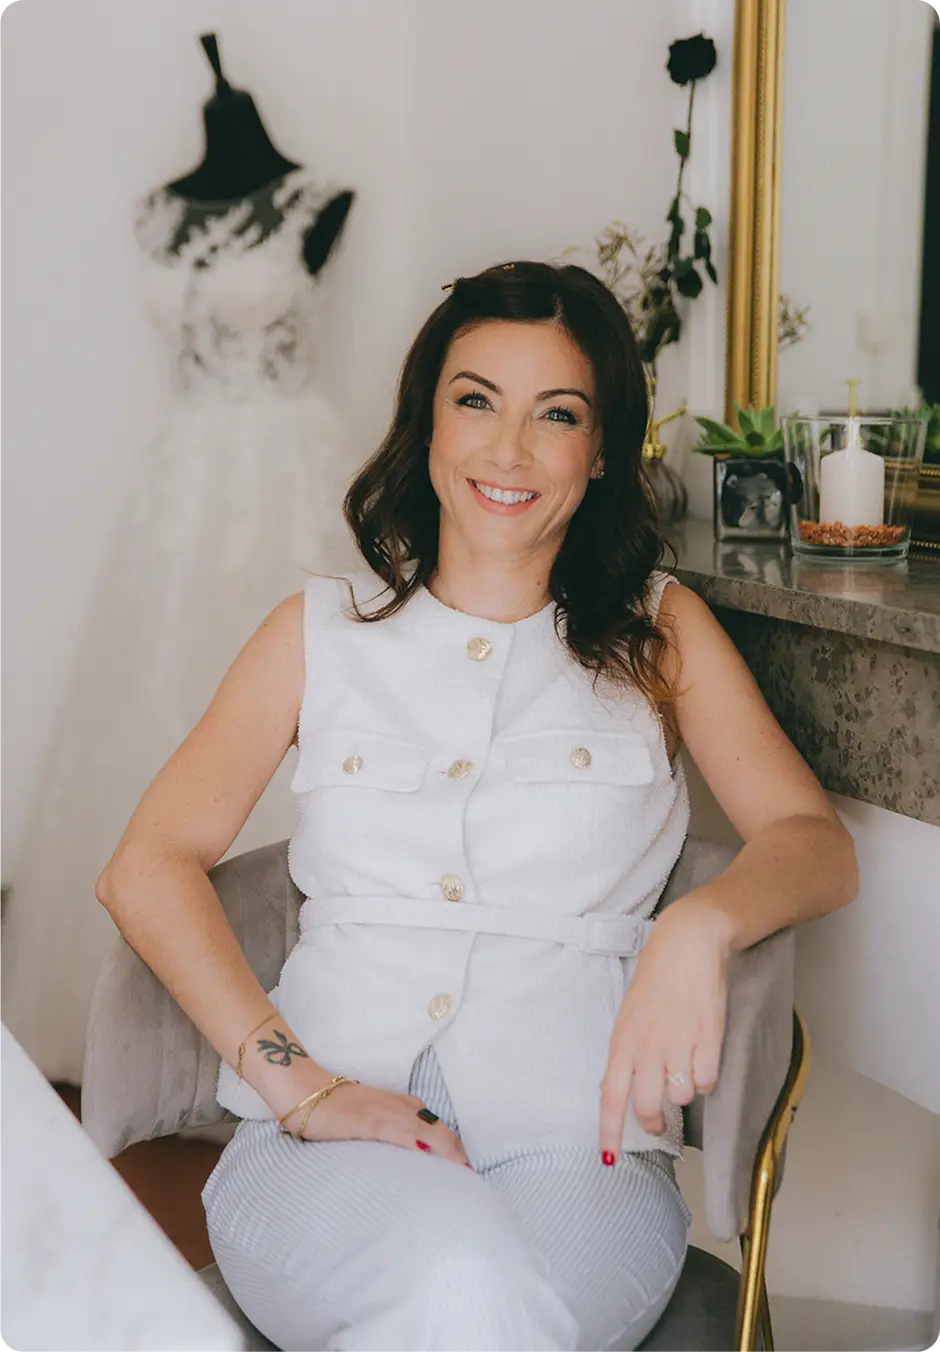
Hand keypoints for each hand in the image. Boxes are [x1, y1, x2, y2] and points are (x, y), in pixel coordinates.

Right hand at [294, 1081, 471, 1166]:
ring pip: (425, 1130)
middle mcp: (399, 1107)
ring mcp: (384, 1112)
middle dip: (458, 1155)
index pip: (440, 1129)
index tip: (470, 1173)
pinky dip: (414, 1141)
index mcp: (403, 1107)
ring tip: (462, 1173)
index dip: (456, 1150)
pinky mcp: (366, 1120)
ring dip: (446, 1151)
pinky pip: (395, 1130)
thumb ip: (392, 1134)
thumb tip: (409, 1158)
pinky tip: (426, 1153)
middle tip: (473, 1181)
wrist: (305, 1092)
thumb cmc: (338, 1109)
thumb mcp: (372, 1119)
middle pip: (440, 1131)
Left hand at [599, 898, 731, 1161]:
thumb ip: (629, 1053)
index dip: (610, 1131)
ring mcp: (679, 1043)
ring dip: (684, 1089)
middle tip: (659, 1117)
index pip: (611, 1095)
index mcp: (622, 1040)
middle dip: (655, 1120)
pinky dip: (706, 1075)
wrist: (687, 944)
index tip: (609, 1159)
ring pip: (682, 1096)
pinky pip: (707, 1081)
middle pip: (649, 1107)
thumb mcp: (630, 1016)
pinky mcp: (708, 1038)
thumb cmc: (657, 980)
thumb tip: (628, 1090)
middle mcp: (648, 1046)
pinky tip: (701, 1052)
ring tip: (683, 1060)